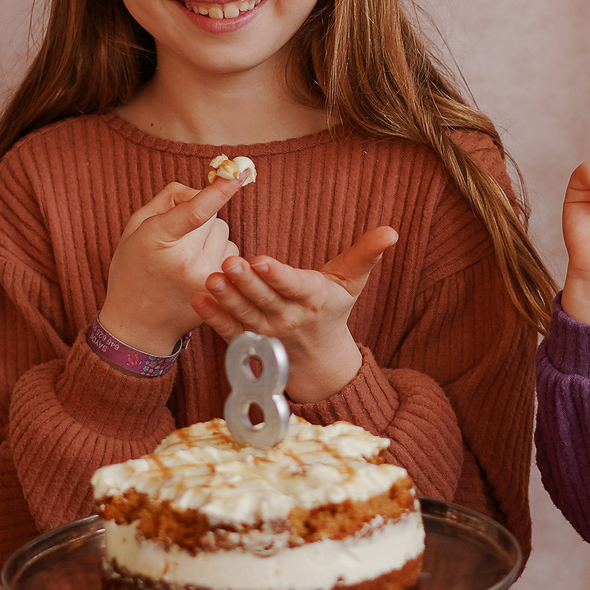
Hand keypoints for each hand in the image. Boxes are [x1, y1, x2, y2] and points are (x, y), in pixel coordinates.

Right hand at [95, 177, 242, 358]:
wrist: (137, 324)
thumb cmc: (133, 270)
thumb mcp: (135, 229)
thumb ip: (167, 200)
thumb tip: (202, 189)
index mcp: (158, 239)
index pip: (196, 211)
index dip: (219, 190)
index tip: (237, 174)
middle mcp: (185, 261)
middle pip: (214, 217)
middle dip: (201, 219)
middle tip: (178, 240)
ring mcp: (206, 279)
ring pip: (225, 234)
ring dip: (211, 239)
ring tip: (185, 259)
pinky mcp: (221, 293)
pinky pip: (232, 255)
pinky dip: (219, 256)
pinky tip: (198, 271)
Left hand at [191, 227, 395, 403]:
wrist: (319, 359)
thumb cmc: (332, 309)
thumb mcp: (351, 282)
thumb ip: (366, 254)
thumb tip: (391, 230)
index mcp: (314, 299)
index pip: (294, 285)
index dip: (278, 274)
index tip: (261, 259)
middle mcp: (289, 318)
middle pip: (266, 299)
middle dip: (247, 282)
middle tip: (229, 262)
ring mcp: (267, 333)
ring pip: (245, 315)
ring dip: (227, 298)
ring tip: (211, 278)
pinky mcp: (249, 342)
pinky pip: (230, 331)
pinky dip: (213, 318)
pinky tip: (198, 299)